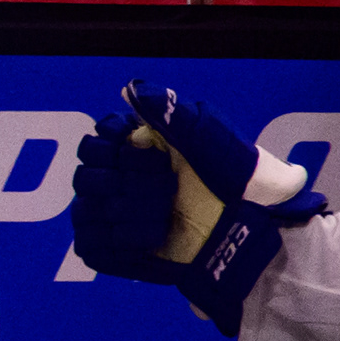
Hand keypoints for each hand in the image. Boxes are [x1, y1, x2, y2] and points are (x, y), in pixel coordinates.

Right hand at [65, 81, 317, 326]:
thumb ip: (167, 110)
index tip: (156, 158)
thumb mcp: (208, 136)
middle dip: (129, 186)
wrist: (253, 229)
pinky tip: (155, 241)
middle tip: (168, 190)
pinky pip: (92, 247)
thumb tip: (129, 89)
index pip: (95, 142)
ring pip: (86, 214)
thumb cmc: (238, 178)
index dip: (119, 151)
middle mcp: (119, 177)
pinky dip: (123, 245)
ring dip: (128, 216)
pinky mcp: (116, 251)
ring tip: (165, 219)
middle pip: (86, 178)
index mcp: (137, 145)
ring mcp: (114, 215)